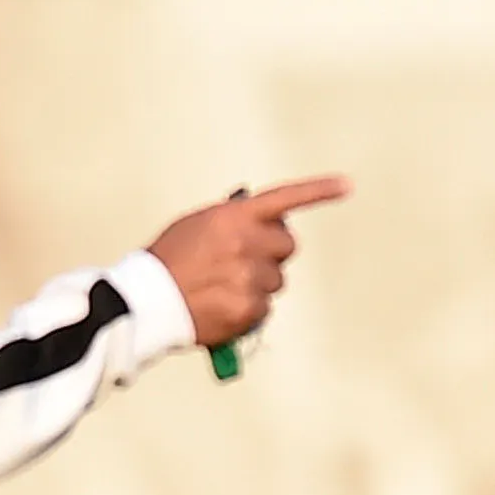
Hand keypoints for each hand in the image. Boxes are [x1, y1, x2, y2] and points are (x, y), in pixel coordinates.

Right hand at [146, 176, 349, 347]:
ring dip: (257, 282)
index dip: (318, 191)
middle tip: (246, 259)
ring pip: (276, 280)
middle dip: (272, 251)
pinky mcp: (250, 309)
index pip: (285, 199)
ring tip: (222, 286)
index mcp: (234, 217)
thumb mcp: (199, 225)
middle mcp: (248, 244)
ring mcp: (251, 277)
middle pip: (288, 245)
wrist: (148, 301)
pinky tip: (221, 305)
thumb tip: (264, 226)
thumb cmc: (170, 260)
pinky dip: (248, 308)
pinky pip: (264, 308)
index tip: (347, 185)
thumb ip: (234, 221)